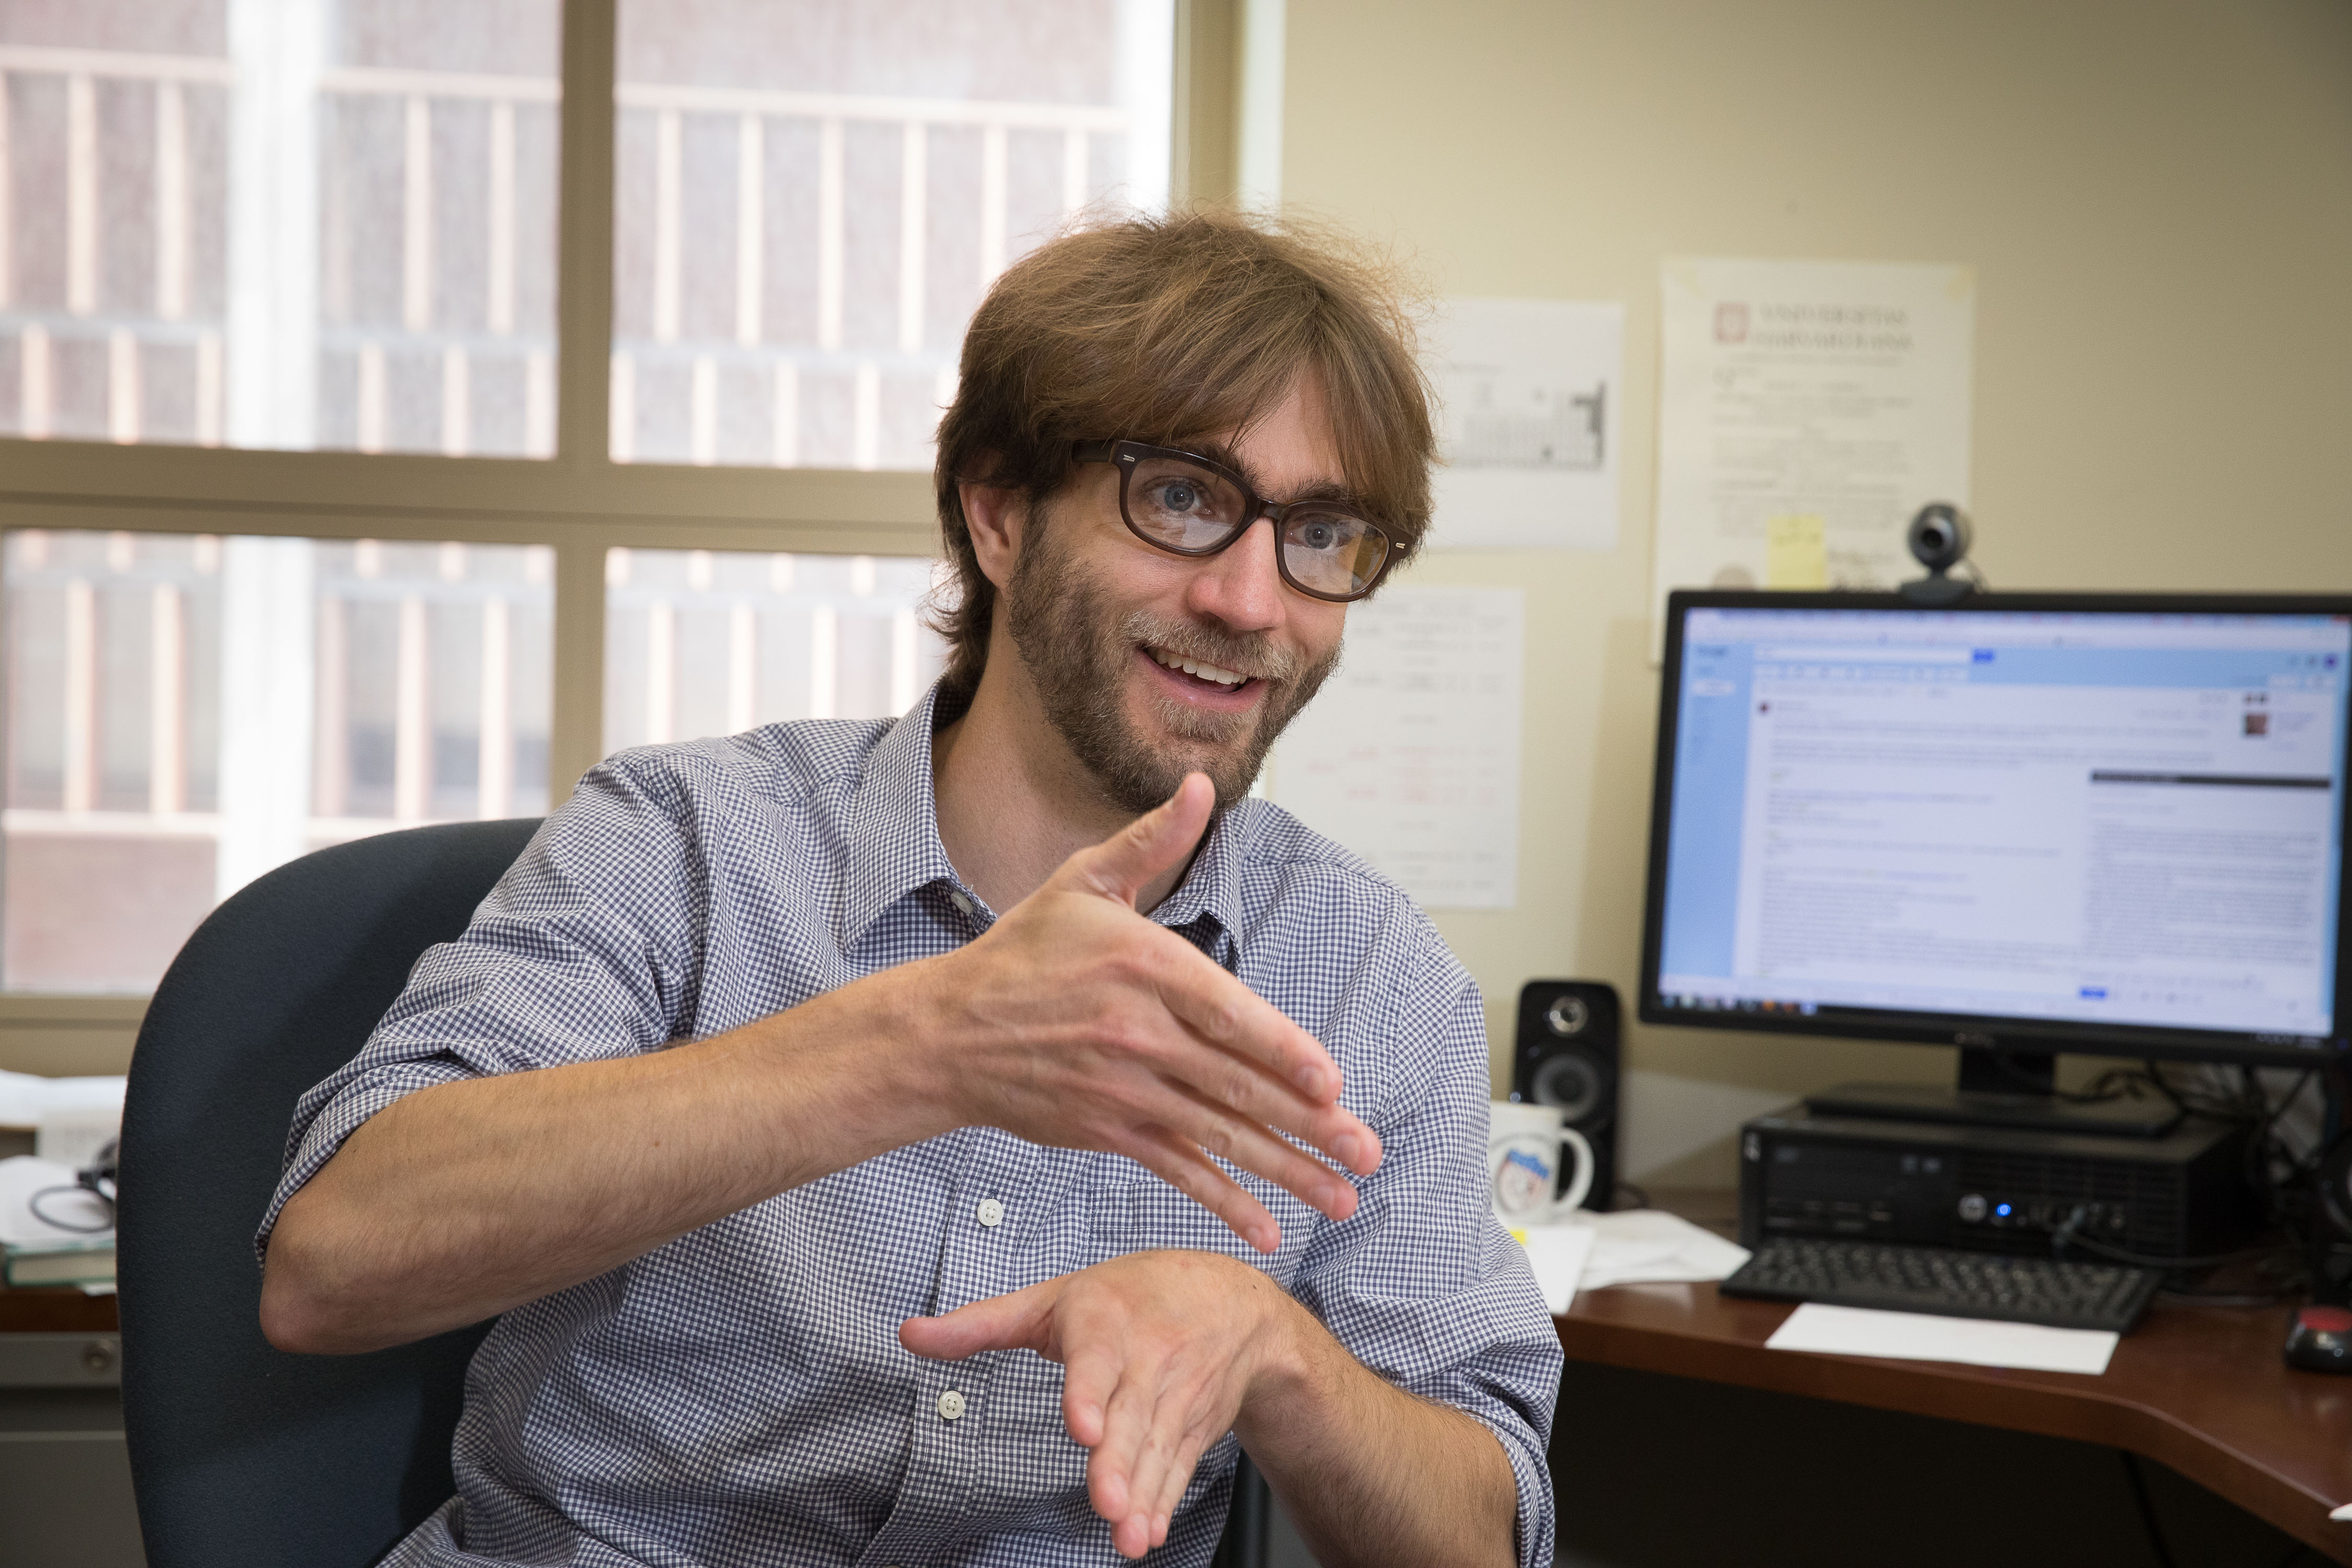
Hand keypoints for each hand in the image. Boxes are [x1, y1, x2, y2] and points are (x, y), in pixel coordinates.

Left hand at [901, 1251, 1297, 1558]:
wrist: (1230, 1300)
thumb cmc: (1131, 1295)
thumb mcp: (1052, 1296)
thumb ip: (980, 1322)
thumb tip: (908, 1334)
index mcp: (1104, 1323)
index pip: (1096, 1362)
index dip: (1089, 1396)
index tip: (1084, 1429)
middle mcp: (1145, 1360)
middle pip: (1130, 1418)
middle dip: (1120, 1464)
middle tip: (1107, 1504)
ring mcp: (1174, 1397)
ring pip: (1156, 1451)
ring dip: (1143, 1497)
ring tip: (1128, 1537)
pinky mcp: (1194, 1426)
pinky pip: (1178, 1468)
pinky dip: (1164, 1502)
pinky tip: (1149, 1533)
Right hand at [913, 773, 1380, 1251]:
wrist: (947, 1031)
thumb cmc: (1023, 952)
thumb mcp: (1085, 882)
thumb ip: (1153, 842)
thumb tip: (1199, 788)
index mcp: (1144, 967)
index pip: (1227, 1013)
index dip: (1281, 1050)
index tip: (1331, 1082)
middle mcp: (1138, 1033)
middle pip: (1235, 1084)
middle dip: (1309, 1125)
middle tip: (1367, 1151)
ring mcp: (1123, 1089)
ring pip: (1217, 1135)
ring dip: (1285, 1170)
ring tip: (1342, 1196)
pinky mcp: (1107, 1129)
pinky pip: (1175, 1169)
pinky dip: (1222, 1201)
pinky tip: (1266, 1228)